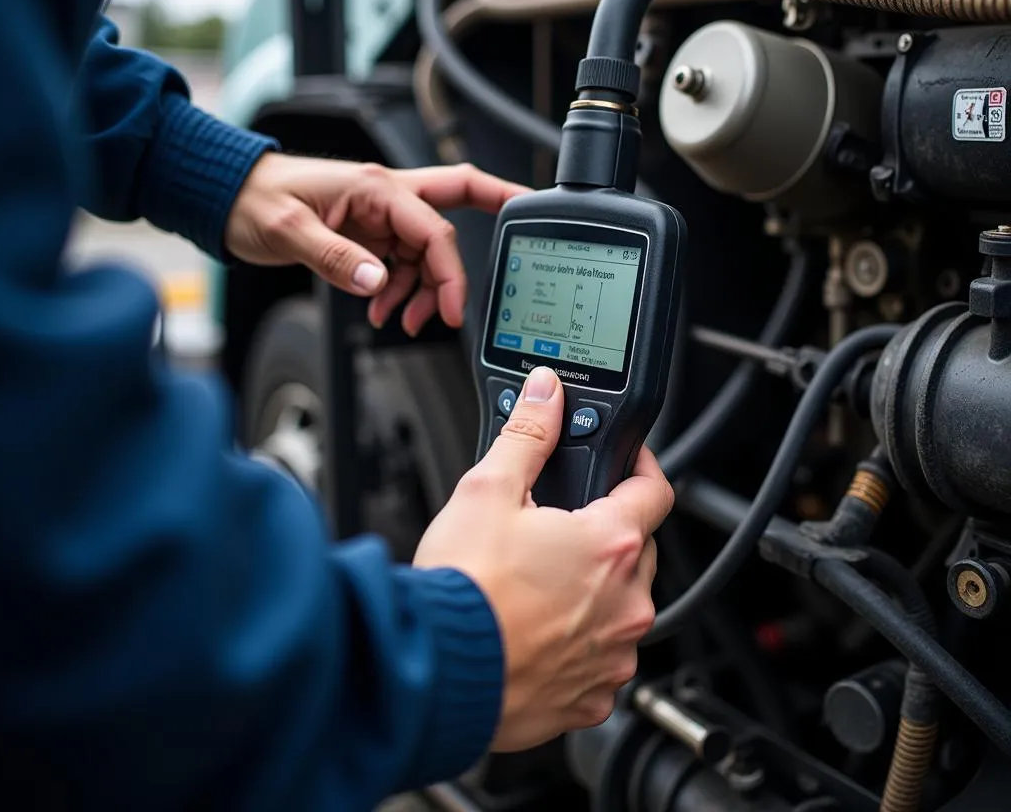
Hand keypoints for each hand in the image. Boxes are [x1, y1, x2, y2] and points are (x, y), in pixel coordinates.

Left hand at [226, 155, 527, 333]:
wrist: (228, 197)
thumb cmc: (255, 198)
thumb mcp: (290, 230)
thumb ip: (336, 258)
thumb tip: (377, 283)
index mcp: (376, 186)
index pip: (435, 229)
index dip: (451, 272)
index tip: (452, 310)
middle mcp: (386, 198)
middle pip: (448, 227)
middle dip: (458, 270)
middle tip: (453, 310)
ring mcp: (381, 218)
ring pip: (425, 256)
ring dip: (420, 292)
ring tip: (397, 320)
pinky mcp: (370, 236)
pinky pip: (401, 267)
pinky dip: (398, 292)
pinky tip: (381, 309)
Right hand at [413, 366, 673, 750]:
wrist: (437, 675)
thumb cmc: (464, 590)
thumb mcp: (488, 490)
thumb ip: (527, 435)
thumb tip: (547, 393)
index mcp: (611, 545)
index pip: (656, 489)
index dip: (642, 467)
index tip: (627, 463)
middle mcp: (627, 603)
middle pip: (637, 550)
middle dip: (606, 533)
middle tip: (558, 527)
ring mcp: (613, 654)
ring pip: (621, 607)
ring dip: (594, 591)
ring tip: (538, 584)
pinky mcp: (593, 699)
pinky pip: (601, 659)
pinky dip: (578, 643)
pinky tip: (536, 631)